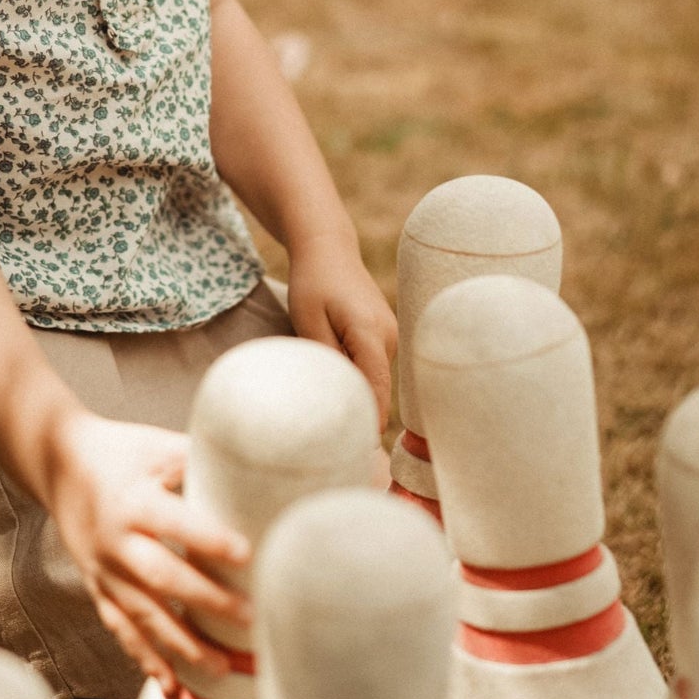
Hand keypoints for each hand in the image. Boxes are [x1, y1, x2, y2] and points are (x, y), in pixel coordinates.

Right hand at [42, 410, 251, 694]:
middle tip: (250, 619)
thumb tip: (258, 468)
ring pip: (142, 615)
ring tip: (222, 670)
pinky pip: (121, 629)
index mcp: (132, 500)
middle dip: (206, 601)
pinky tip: (171, 687)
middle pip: (161, 577)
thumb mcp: (155, 446)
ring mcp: (103, 570)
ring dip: (181, 646)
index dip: (209, 539)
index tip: (247, 554)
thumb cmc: (121, 451)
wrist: (57, 464)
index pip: (174, 523)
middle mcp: (115, 541)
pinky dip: (145, 659)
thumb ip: (197, 461)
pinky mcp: (97, 587)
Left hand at [286, 236, 398, 427]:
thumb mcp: (308, 321)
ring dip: (356, 392)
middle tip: (340, 443)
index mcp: (370, 334)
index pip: (376, 389)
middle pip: (376, 388)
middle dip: (359, 411)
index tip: (360, 451)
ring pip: (374, 378)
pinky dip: (358, 377)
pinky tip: (339, 385)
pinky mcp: (384, 334)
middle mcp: (389, 337)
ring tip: (335, 415)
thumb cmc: (313, 282)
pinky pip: (372, 366)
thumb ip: (325, 358)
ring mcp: (390, 335)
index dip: (370, 421)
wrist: (328, 247)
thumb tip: (335, 396)